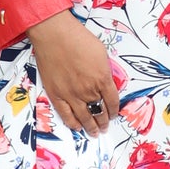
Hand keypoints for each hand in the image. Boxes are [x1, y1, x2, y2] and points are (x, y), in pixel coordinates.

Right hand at [26, 10, 119, 137]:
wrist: (54, 36)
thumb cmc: (78, 39)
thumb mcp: (101, 53)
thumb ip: (104, 70)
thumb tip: (105, 81)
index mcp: (103, 79)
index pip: (113, 101)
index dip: (114, 111)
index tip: (114, 115)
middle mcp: (89, 90)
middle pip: (100, 112)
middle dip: (104, 122)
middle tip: (105, 127)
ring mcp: (72, 95)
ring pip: (84, 117)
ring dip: (91, 127)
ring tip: (94, 133)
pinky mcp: (56, 95)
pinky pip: (66, 115)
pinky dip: (73, 123)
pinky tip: (77, 127)